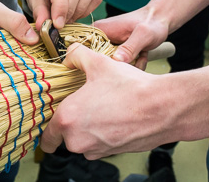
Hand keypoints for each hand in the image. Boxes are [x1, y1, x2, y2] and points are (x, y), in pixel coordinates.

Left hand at [40, 44, 174, 158]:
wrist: (162, 108)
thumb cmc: (129, 87)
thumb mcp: (99, 62)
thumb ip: (77, 55)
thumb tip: (70, 54)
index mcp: (67, 119)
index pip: (46, 135)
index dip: (48, 125)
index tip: (55, 117)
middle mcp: (77, 140)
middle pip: (65, 136)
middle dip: (72, 122)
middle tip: (85, 104)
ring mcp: (95, 150)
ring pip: (83, 140)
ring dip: (88, 128)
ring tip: (103, 107)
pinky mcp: (112, 154)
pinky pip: (99, 144)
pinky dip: (103, 133)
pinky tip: (115, 115)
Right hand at [94, 7, 168, 67]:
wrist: (161, 19)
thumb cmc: (152, 22)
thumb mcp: (143, 35)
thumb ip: (130, 47)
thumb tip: (116, 60)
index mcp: (100, 29)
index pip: (88, 50)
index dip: (101, 61)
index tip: (118, 65)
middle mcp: (101, 36)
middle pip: (101, 60)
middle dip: (120, 65)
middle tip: (136, 60)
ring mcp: (108, 43)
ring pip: (112, 64)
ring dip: (129, 65)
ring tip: (141, 56)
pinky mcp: (116, 50)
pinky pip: (119, 63)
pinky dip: (132, 63)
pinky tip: (141, 56)